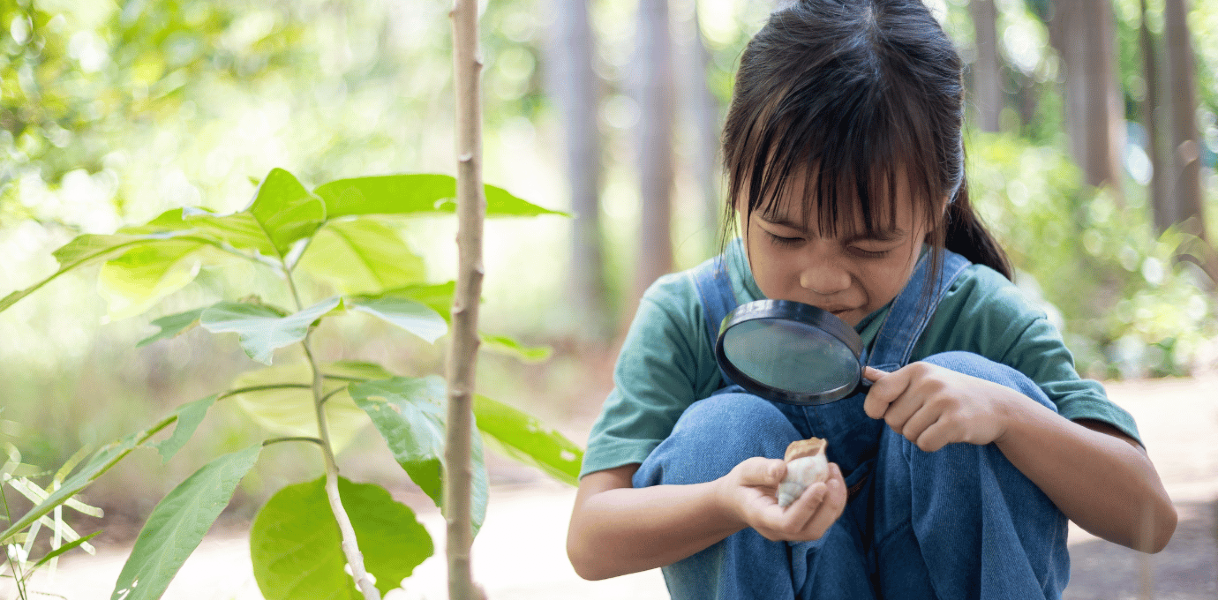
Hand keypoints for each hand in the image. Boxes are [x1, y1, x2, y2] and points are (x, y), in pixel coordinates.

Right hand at [716, 457, 846, 541]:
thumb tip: (782, 469)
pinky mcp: (804, 524)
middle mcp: (779, 530)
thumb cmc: (742, 484)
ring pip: (822, 525)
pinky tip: (832, 476)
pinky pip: (825, 518)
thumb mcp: (745, 472)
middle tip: (833, 478)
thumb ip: (761, 470)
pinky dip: (834, 499)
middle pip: (810, 530)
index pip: (788, 522)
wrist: (740, 501)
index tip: (820, 484)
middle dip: (828, 506)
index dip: (807, 506)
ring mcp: (793, 531)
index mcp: (762, 517)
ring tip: (833, 471)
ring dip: (835, 501)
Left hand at [862, 362, 1022, 451]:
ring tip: (938, 423)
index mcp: (916, 370)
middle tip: (926, 418)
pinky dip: (931, 445)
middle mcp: (928, 382)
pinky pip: (924, 444)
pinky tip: (946, 434)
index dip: (875, 409)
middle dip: (904, 426)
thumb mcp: (924, 379)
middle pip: (891, 420)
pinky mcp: (956, 422)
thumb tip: (863, 372)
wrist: (998, 406)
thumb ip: (892, 379)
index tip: (885, 412)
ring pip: (908, 434)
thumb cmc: (953, 394)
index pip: (877, 392)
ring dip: (920, 436)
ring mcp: (943, 401)